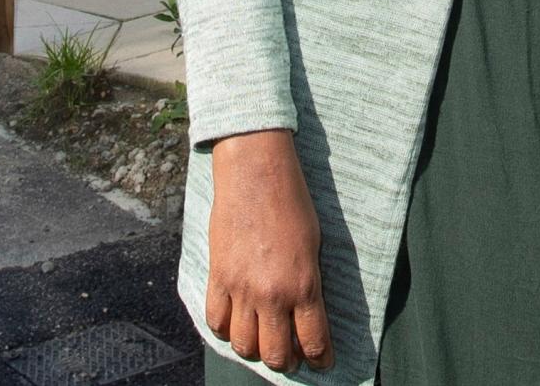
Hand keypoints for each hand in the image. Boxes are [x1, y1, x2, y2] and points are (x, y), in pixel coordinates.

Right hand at [205, 129, 332, 373]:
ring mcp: (240, 289)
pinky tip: (236, 325)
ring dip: (256, 350)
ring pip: (243, 345)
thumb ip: (309, 282)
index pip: (313, 339)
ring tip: (265, 344)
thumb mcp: (315, 244)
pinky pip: (216, 321)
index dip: (319, 359)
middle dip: (288, 362)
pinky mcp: (217, 278)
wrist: (256, 174)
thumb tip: (306, 311)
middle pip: (275, 353)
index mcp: (303, 284)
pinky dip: (226, 330)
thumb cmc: (293, 202)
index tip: (323, 365)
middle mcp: (271, 294)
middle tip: (294, 359)